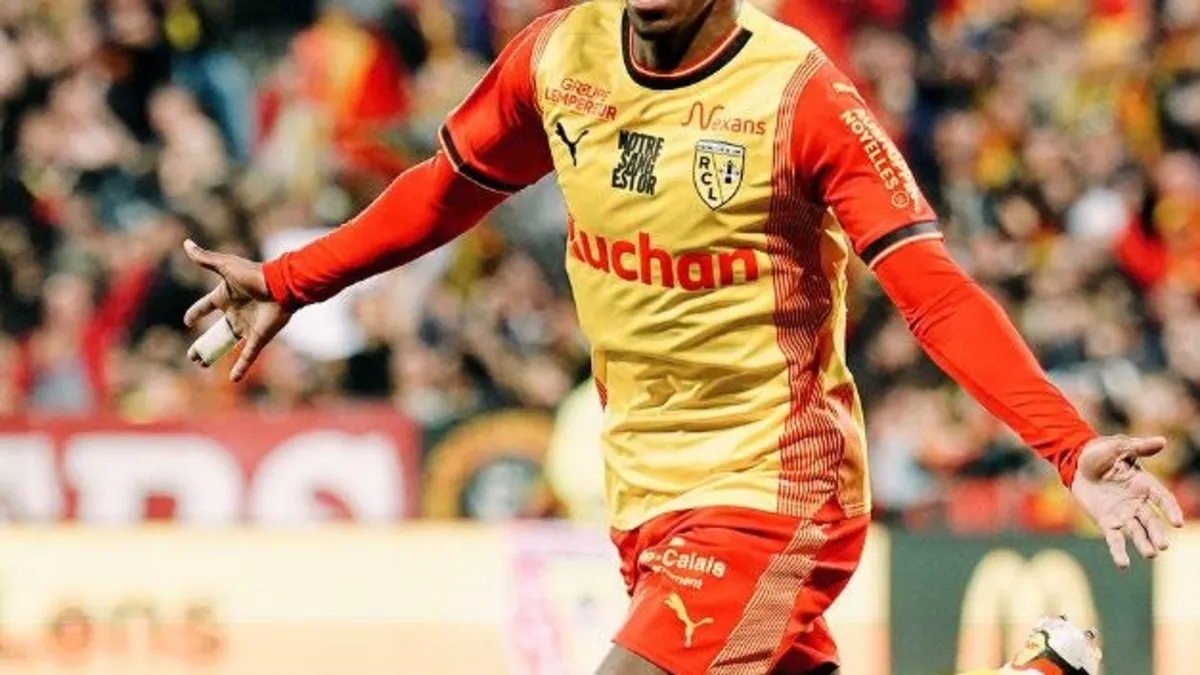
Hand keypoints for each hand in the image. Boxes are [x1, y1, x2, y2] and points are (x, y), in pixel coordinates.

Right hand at [182, 239, 291, 381]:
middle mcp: (236, 313)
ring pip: (227, 345)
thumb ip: (205, 258)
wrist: (281, 286)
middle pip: (216, 331)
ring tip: (202, 364)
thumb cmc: (254, 274)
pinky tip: (234, 379)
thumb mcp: (225, 266)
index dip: (196, 313)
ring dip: (215, 355)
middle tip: (192, 355)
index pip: (206, 306)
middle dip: (203, 343)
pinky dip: (241, 367)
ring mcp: (247, 326)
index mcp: (226, 296)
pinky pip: (248, 355)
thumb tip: (186, 243)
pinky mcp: (259, 337)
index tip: (187, 321)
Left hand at [1071, 435, 1184, 568]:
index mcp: (1145, 484)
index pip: (1163, 498)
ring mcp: (1124, 514)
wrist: (1075, 463)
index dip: (1171, 510)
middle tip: (1163, 545)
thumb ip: (1138, 446)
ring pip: (1137, 531)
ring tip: (1151, 554)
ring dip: (1144, 543)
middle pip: (1152, 520)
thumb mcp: (1117, 447)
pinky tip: (1123, 565)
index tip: (1177, 522)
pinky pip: (1115, 539)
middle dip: (1158, 533)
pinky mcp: (1107, 522)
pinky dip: (1119, 552)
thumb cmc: (1098, 453)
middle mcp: (1138, 502)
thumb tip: (1162, 440)